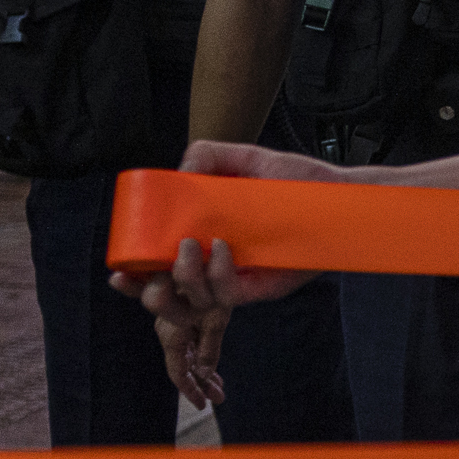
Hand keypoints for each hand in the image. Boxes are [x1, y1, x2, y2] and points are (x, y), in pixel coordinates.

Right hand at [104, 142, 348, 406]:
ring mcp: (233, 281)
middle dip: (148, 292)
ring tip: (185, 251)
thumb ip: (208, 155)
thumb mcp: (247, 159)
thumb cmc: (291, 180)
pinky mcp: (258, 289)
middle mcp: (210, 266)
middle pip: (166, 297)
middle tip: (144, 275)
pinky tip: (221, 249)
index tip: (119, 271)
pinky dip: (216, 276)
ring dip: (180, 282)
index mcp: (197, 240)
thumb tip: (178, 170)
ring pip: (192, 303)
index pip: (152, 268)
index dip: (132, 275)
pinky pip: (226, 297)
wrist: (339, 197)